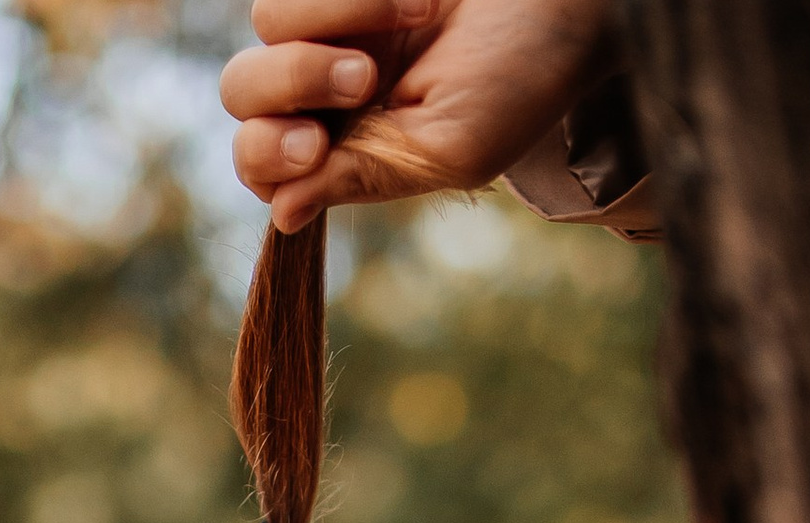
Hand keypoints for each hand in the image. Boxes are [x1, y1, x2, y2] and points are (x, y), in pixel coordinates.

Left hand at [220, 0, 612, 232]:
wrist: (566, 4)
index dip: (267, 157)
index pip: (262, 167)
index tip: (313, 146)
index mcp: (346, 151)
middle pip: (243, 97)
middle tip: (360, 80)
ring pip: (266, 30)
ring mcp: (334, 25)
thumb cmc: (519, 83)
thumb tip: (282, 214)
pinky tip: (411, 1)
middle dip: (290, 88)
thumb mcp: (448, 151)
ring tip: (402, 24)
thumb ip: (363, 180)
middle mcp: (329, 90)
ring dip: (325, 30)